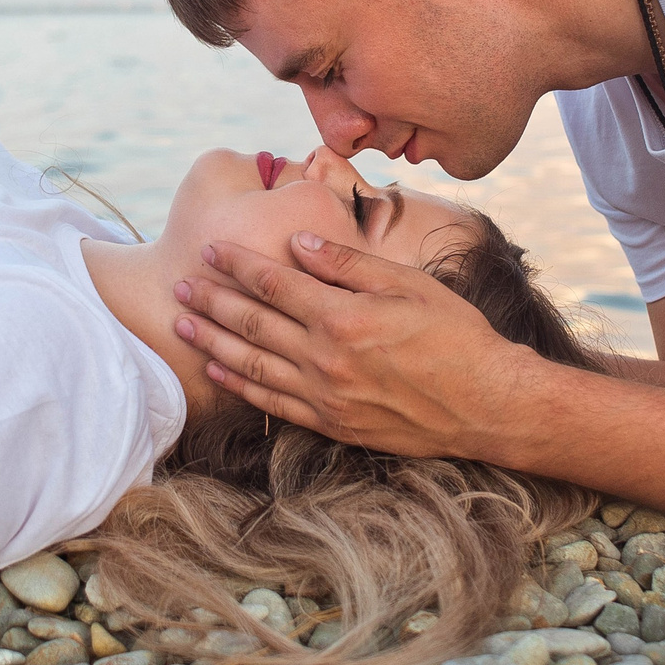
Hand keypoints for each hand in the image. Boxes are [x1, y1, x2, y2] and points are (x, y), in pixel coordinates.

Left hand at [174, 233, 538, 457]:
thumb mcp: (410, 284)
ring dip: (213, 342)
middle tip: (178, 285)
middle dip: (211, 302)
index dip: (238, 264)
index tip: (211, 249)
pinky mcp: (332, 423)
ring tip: (181, 326)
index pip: (275, 283)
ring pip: (254, 364)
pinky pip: (274, 403)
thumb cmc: (456, 336)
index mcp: (344, 316)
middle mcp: (326, 358)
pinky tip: (219, 370)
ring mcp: (326, 395)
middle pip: (254, 323)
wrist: (485, 404)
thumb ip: (351, 264)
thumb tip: (301, 241)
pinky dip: (241, 385)